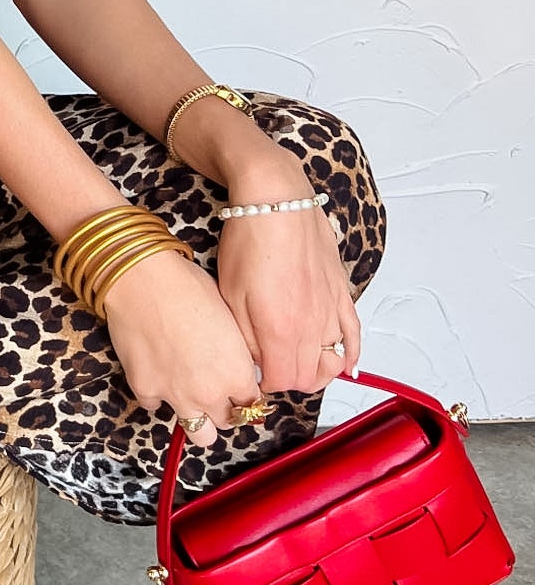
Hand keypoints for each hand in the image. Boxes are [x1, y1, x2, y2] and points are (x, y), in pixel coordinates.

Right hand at [99, 249, 272, 444]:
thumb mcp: (229, 316)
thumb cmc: (187, 286)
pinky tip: (159, 374)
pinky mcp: (146, 390)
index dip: (247, 395)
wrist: (142, 280)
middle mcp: (210, 392)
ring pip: (200, 434)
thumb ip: (237, 353)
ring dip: (200, 419)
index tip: (241, 389)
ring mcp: (176, 395)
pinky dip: (159, 396)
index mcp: (237, 372)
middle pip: (229, 423)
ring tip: (193, 397)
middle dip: (226, 409)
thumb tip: (237, 365)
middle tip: (218, 391)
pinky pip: (157, 407)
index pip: (253, 405)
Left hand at [216, 154, 360, 395]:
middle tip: (271, 365)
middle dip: (289, 379)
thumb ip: (246, 338)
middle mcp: (313, 326)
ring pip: (333, 360)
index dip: (265, 383)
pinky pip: (355, 333)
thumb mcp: (230, 295)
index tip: (254, 373)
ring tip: (297, 360)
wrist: (276, 200)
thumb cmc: (247, 242)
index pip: (283, 382)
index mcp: (281, 330)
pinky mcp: (341, 292)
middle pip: (310, 377)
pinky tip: (348, 364)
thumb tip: (255, 363)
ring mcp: (331, 309)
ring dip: (317, 368)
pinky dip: (352, 352)